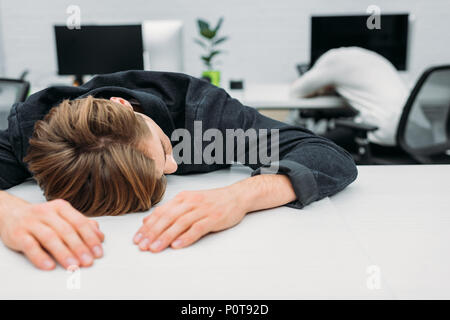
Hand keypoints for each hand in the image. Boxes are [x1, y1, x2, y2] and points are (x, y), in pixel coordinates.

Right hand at [0, 198, 103, 269]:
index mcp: (61, 207)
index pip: (79, 222)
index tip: (98, 252)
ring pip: (50, 237)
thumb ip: (82, 225)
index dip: (90, 238)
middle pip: (66, 230)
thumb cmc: (43, 218)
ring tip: (73, 265)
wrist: (11, 214)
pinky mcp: (17, 234)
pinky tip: (50, 266)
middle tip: (88, 261)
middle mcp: (46, 212)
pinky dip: (40, 257)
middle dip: (79, 247)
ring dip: (63, 253)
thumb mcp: (63, 217)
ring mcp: (31, 222)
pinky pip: (29, 246)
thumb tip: (100, 236)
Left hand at [133, 186, 247, 251]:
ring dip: (165, 237)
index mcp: (182, 198)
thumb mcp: (189, 202)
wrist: (236, 196)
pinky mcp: (213, 218)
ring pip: (180, 224)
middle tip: (142, 245)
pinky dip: (186, 237)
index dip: (147, 226)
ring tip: (155, 248)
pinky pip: (197, 228)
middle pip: (167, 218)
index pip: (160, 212)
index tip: (137, 238)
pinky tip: (177, 245)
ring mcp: (202, 210)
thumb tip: (148, 221)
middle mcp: (190, 202)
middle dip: (152, 233)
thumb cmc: (212, 201)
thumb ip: (169, 211)